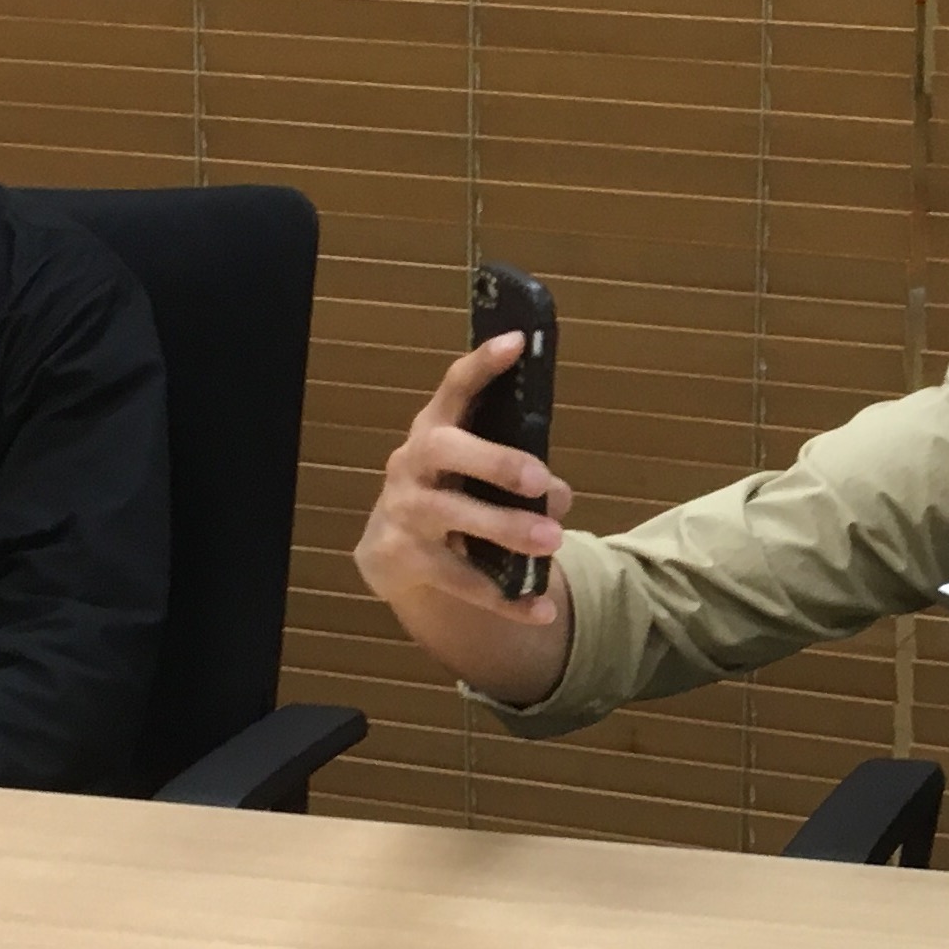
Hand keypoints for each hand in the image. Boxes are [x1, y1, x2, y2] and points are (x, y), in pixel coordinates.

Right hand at [354, 332, 575, 627]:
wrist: (391, 550)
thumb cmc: (451, 491)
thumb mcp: (473, 469)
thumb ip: (517, 473)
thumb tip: (557, 498)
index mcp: (435, 428)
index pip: (455, 386)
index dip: (483, 365)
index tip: (517, 341)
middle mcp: (412, 462)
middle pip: (444, 449)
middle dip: (495, 462)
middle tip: (542, 480)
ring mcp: (403, 511)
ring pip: (450, 516)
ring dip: (504, 530)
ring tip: (552, 544)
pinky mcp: (403, 560)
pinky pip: (459, 581)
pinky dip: (505, 598)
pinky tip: (540, 607)